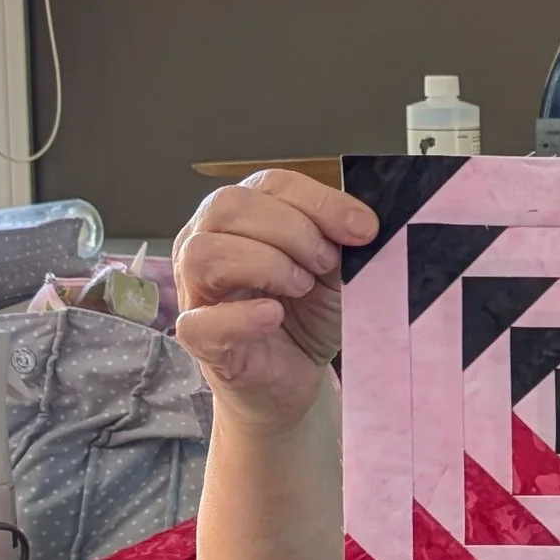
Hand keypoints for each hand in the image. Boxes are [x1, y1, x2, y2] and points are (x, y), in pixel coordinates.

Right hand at [173, 171, 376, 426]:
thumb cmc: (307, 315)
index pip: (271, 184)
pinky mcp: (198, 337)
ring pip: (205, 252)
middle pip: (228, 206)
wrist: (297, 375)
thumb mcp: (335, 271)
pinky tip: (272, 315)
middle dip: (291, 230)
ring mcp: (196, 289)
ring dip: (265, 264)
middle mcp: (208, 241)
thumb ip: (341, 241)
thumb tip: (361, 224)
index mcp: (244, 216)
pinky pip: (200, 321)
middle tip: (325, 262)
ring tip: (300, 286)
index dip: (319, 201)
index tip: (363, 229)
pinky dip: (241, 316)